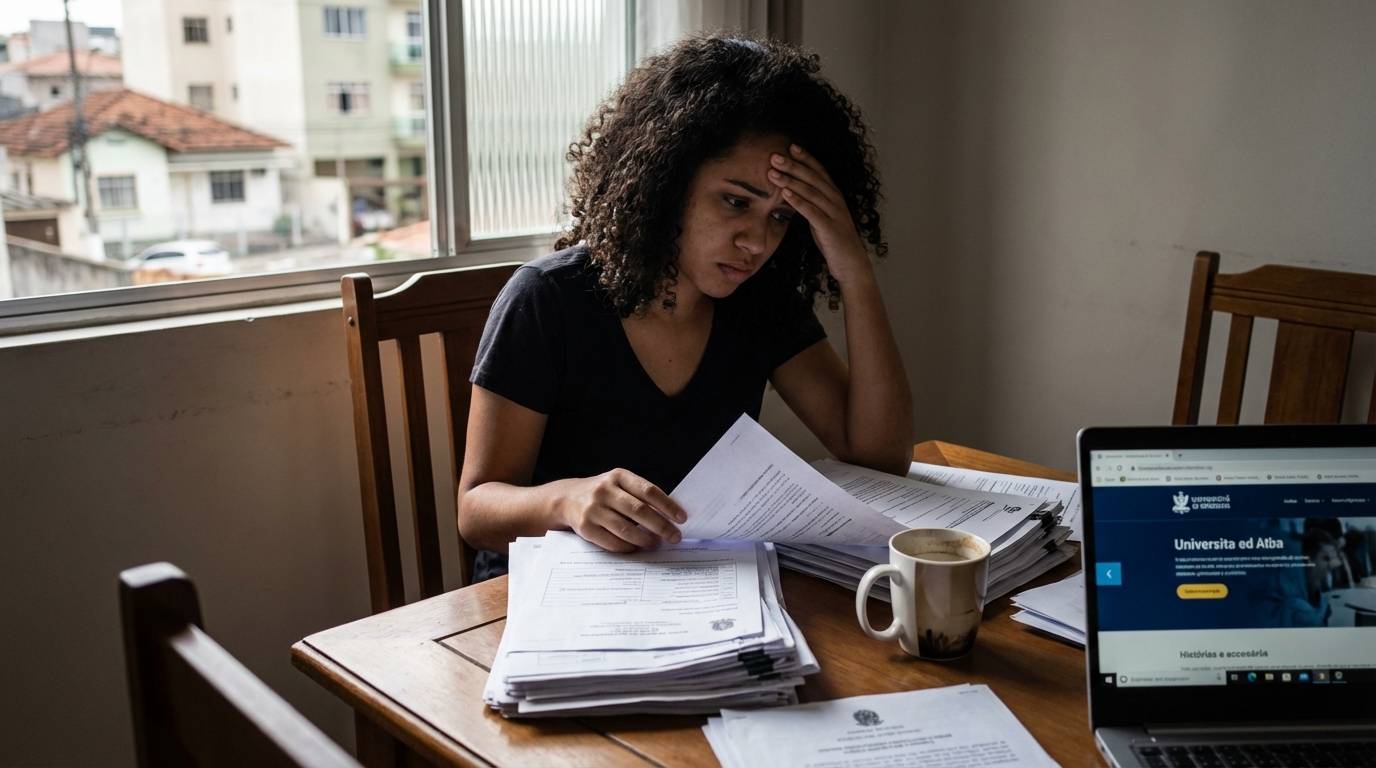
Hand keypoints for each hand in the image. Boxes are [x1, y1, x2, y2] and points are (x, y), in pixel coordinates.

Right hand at [555, 469, 685, 552]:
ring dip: (646, 539)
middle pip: (639, 511)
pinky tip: (637, 547)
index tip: (682, 518)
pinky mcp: (585, 527)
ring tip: (657, 543)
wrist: (567, 498)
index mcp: (618, 476)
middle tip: (675, 537)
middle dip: (661, 526)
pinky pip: (612, 542)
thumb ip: (640, 495)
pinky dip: (628, 547)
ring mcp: (593, 509)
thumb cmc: (603, 493)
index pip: (648, 491)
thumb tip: (671, 516)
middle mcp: (604, 490)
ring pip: (626, 529)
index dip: (667, 505)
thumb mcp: (619, 484)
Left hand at [767, 144, 871, 285]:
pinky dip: (798, 201)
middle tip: (774, 155)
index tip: (790, 146)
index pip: (820, 171)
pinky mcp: (830, 228)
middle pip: (813, 178)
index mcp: (834, 196)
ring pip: (811, 192)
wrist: (851, 264)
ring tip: (773, 173)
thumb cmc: (834, 240)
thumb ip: (812, 203)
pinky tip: (785, 193)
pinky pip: (812, 212)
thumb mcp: (822, 217)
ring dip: (790, 180)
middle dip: (793, 165)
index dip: (806, 158)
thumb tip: (794, 192)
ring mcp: (834, 214)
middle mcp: (836, 201)